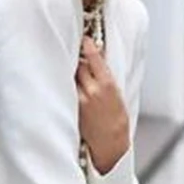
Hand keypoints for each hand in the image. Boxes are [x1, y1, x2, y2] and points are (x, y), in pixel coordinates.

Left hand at [76, 36, 129, 174]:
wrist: (110, 143)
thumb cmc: (117, 120)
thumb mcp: (117, 93)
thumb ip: (105, 75)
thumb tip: (96, 58)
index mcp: (107, 85)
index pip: (93, 57)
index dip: (87, 46)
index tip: (85, 40)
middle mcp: (92, 91)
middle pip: (79, 64)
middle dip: (79, 59)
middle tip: (77, 53)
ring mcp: (80, 100)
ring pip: (71, 76)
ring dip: (72, 71)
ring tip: (72, 69)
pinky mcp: (71, 108)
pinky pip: (67, 90)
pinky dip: (67, 85)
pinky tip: (68, 84)